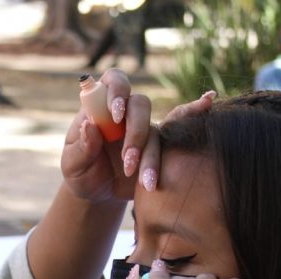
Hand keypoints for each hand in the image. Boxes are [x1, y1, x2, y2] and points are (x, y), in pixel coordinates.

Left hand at [61, 70, 215, 203]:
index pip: (112, 82)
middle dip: (136, 133)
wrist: (97, 193)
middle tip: (128, 163)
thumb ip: (81, 147)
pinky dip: (193, 112)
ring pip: (156, 130)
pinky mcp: (159, 144)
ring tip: (145, 182)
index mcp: (101, 108)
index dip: (117, 92)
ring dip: (150, 155)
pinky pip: (178, 127)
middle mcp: (125, 112)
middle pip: (140, 104)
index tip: (116, 116)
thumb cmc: (81, 174)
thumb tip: (91, 126)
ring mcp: (144, 126)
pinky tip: (208, 101)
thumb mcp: (72, 165)